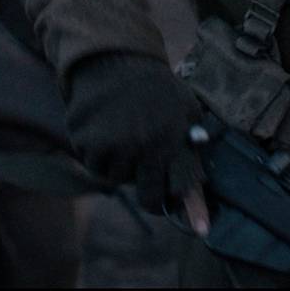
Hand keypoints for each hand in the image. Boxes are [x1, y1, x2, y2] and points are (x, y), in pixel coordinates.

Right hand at [65, 55, 204, 215]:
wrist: (115, 60)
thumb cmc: (156, 87)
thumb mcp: (185, 107)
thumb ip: (192, 139)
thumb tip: (201, 171)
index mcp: (171, 138)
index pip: (184, 184)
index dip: (194, 209)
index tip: (203, 230)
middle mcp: (143, 146)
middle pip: (148, 195)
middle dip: (152, 196)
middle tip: (152, 190)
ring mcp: (113, 146)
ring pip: (116, 179)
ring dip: (121, 166)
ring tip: (126, 136)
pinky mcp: (86, 141)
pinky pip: (93, 164)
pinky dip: (98, 153)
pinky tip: (106, 129)